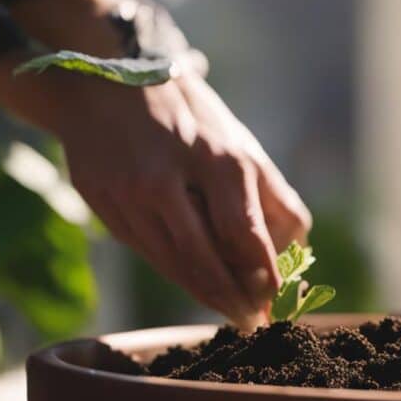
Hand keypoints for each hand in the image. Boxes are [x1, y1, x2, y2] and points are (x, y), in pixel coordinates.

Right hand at [52, 71, 310, 328]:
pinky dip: (173, 271)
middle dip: (232, 300)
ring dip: (203, 294)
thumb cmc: (193, 119)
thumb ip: (274, 201)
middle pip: (205, 261)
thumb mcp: (242, 146)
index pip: (245, 237)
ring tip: (228, 310)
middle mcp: (169, 177)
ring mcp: (128, 192)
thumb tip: (299, 255)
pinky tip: (193, 283)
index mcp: (217, 159)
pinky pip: (144, 251)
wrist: (107, 78)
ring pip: (172, 264)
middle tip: (251, 322)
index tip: (276, 305)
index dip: (262, 279)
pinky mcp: (100, 201)